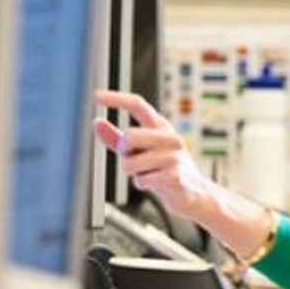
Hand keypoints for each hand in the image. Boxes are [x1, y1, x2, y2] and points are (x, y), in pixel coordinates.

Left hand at [93, 91, 215, 220]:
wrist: (193, 192)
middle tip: (133, 159)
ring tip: (148, 173)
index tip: (96, 96)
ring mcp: (174, 156)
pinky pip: (141, 180)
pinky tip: (155, 183)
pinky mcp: (174, 176)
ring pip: (130, 163)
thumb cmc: (163, 168)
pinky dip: (142, 184)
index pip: (138, 105)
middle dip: (123, 151)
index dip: (117, 99)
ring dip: (132, 172)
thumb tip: (96, 122)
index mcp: (161, 127)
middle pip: (129, 136)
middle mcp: (170, 137)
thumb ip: (116, 138)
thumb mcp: (139, 150)